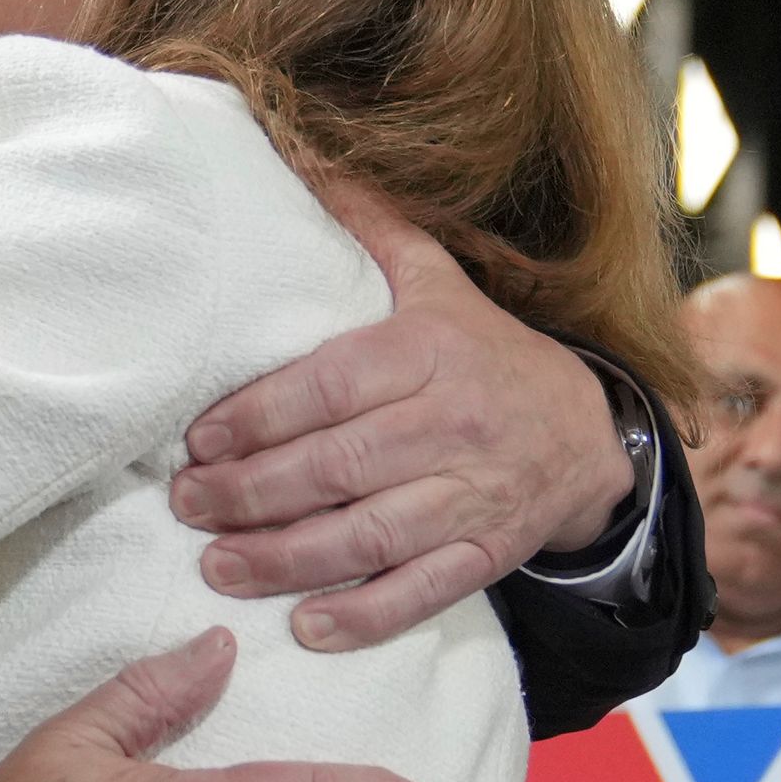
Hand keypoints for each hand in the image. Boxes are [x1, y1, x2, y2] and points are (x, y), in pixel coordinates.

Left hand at [170, 191, 633, 651]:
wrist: (592, 431)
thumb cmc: (484, 355)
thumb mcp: (438, 283)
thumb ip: (371, 230)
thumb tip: (302, 155)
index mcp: (428, 353)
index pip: (328, 387)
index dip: (256, 418)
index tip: (197, 441)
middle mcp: (452, 425)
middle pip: (338, 466)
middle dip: (252, 493)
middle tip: (188, 505)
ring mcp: (473, 494)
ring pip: (369, 534)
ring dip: (286, 559)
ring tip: (219, 565)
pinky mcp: (489, 551)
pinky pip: (424, 589)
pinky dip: (365, 614)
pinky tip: (306, 626)